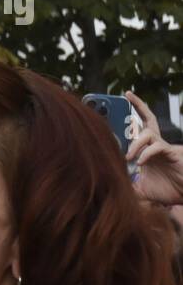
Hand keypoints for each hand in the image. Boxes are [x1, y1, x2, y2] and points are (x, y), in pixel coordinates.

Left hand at [126, 91, 182, 206]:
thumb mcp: (142, 189)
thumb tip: (110, 186)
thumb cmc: (167, 190)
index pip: (138, 131)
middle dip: (139, 106)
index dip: (129, 121)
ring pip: (149, 133)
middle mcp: (156, 145)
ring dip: (136, 143)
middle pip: (149, 120)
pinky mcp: (173, 153)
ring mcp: (165, 148)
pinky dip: (147, 153)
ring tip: (129, 157)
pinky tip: (140, 162)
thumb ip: (127, 186)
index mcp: (147, 150)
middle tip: (127, 94)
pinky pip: (158, 147)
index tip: (116, 110)